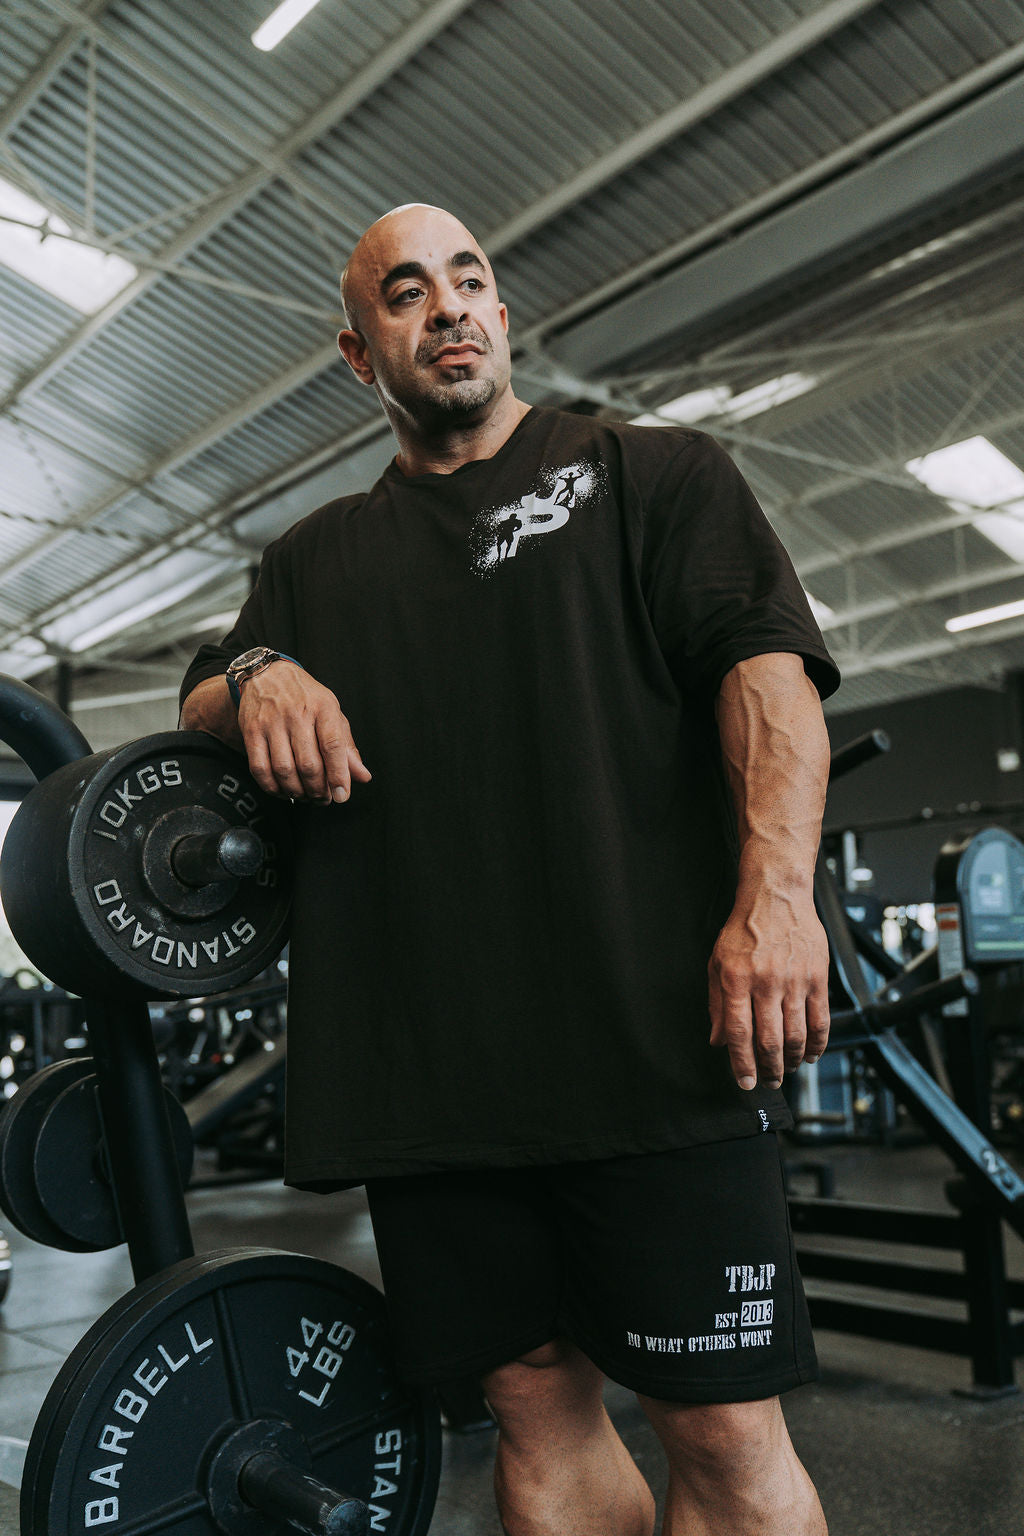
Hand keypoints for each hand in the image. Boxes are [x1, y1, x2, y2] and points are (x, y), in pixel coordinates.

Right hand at [238, 661, 371, 804]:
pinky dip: (272, 787)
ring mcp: (271, 723)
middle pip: (308, 764)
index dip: (339, 775)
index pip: (333, 746)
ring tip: (305, 796)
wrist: (266, 674)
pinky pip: (259, 768)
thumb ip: (346, 746)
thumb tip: (362, 776)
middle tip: (323, 798)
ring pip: (283, 770)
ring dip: (296, 792)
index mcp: (323, 708)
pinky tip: (283, 790)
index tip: (341, 795)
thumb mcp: (332, 713)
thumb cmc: (305, 698)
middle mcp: (297, 714)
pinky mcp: (251, 731)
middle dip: (318, 790)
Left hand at [708, 889, 829, 1090]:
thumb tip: (718, 1040)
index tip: (745, 1082)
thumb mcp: (717, 962)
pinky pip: (820, 1019)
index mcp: (736, 980)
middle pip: (770, 1040)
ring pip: (796, 1035)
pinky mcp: (817, 977)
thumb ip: (717, 1004)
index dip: (742, 1064)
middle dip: (769, 1069)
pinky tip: (811, 1054)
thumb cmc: (744, 928)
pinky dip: (817, 1043)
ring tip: (787, 1069)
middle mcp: (765, 982)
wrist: (776, 896)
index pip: (739, 1033)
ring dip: (792, 1060)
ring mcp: (794, 981)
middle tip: (769, 1081)